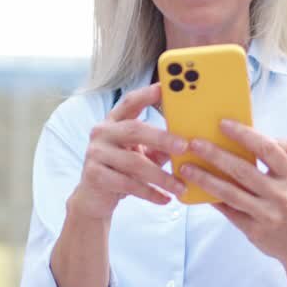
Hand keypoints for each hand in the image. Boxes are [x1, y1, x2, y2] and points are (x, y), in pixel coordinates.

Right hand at [71, 82, 187, 220]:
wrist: (94, 199)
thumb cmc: (123, 171)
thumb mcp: (142, 154)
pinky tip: (166, 199)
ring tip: (180, 186)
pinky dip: (150, 193)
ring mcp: (95, 153)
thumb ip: (160, 145)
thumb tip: (192, 140)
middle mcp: (102, 133)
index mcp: (114, 122)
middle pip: (134, 129)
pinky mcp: (94, 175)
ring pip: (134, 162)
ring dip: (161, 176)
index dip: (148, 94)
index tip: (167, 87)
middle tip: (185, 146)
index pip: (130, 102)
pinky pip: (128, 184)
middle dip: (162, 138)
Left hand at [178, 119, 286, 265]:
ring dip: (205, 178)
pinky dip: (211, 199)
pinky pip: (228, 211)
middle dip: (215, 155)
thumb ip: (285, 153)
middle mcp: (282, 195)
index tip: (223, 124)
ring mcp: (267, 215)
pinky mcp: (254, 231)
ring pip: (230, 193)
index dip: (244, 135)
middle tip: (194, 143)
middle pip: (243, 170)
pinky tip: (195, 190)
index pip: (267, 149)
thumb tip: (256, 134)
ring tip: (186, 167)